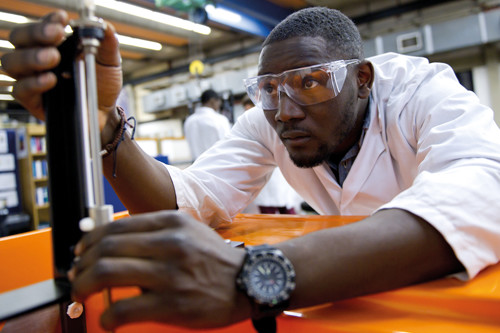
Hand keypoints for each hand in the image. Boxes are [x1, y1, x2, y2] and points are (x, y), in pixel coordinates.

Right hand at [1, 10, 121, 131]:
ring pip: (12, 62)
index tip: (62, 20)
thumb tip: (106, 27)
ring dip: (31, 57)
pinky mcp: (32, 100)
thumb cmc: (102, 84)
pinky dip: (33, 83)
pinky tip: (50, 79)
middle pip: (19, 39)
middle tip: (57, 35)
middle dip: (36, 33)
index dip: (48, 20)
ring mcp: (32, 78)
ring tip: (53, 58)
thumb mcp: (110, 62)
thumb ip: (108, 44)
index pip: (41, 26)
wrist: (105, 113)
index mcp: (54, 43)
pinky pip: (20, 90)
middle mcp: (37, 57)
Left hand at [68, 211, 249, 329]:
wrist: (249, 282)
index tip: (82, 251)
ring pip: (108, 273)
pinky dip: (108, 316)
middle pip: (106, 248)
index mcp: (172, 223)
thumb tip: (113, 242)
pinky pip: (124, 309)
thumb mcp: (189, 232)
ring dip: (84, 285)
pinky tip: (109, 319)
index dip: (90, 240)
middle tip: (77, 275)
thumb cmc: (215, 259)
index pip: (117, 226)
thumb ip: (155, 233)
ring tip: (82, 293)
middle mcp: (170, 244)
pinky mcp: (173, 304)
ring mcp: (171, 274)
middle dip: (82, 264)